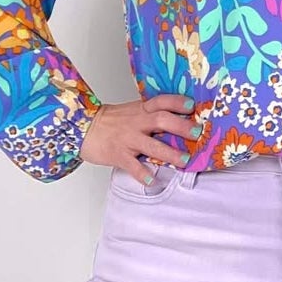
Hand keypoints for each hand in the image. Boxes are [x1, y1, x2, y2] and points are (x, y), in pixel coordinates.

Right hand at [82, 93, 203, 181]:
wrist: (84, 128)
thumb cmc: (113, 122)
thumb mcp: (133, 111)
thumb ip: (153, 114)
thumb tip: (181, 121)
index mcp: (141, 110)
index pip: (161, 101)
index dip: (177, 103)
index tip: (191, 106)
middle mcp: (137, 122)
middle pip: (161, 120)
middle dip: (181, 127)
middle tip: (196, 134)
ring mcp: (128, 139)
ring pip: (151, 145)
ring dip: (170, 153)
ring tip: (184, 161)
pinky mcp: (119, 155)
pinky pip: (132, 165)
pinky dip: (142, 173)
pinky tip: (152, 180)